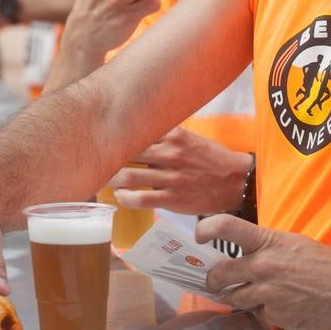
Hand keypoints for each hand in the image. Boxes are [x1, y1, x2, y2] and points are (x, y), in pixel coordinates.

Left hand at [108, 128, 250, 214]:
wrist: (235, 182)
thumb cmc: (211, 159)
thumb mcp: (190, 138)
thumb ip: (165, 135)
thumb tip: (137, 130)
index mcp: (174, 135)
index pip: (137, 131)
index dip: (116, 135)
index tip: (101, 137)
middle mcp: (170, 154)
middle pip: (127, 152)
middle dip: (108, 157)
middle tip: (95, 160)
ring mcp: (170, 178)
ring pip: (129, 176)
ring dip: (111, 179)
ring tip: (102, 180)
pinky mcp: (172, 199)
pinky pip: (140, 199)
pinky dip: (125, 199)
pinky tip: (121, 197)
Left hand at [199, 215, 330, 329]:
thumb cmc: (322, 262)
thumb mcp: (290, 243)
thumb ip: (263, 249)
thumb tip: (241, 257)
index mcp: (266, 242)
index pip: (226, 227)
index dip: (206, 230)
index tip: (198, 237)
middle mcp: (262, 267)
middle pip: (219, 274)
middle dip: (214, 281)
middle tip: (215, 282)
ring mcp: (266, 294)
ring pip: (236, 299)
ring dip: (244, 298)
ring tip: (264, 294)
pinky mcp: (275, 317)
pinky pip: (260, 315)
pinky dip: (267, 312)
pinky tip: (285, 306)